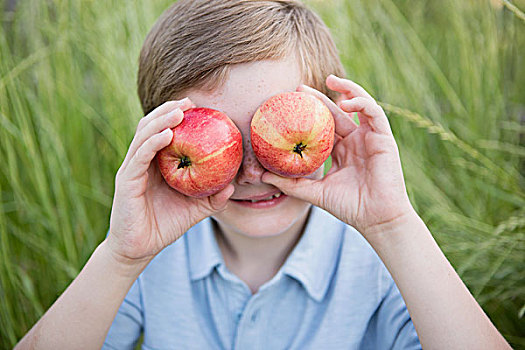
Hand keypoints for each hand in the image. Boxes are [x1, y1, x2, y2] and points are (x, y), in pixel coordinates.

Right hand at [107, 98, 233, 262]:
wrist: (140, 249)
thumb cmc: (165, 225)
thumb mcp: (195, 210)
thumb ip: (212, 198)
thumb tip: (233, 186)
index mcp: (156, 164)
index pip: (164, 132)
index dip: (178, 116)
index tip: (198, 106)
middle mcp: (142, 161)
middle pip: (152, 126)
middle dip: (169, 110)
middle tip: (190, 100)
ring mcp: (132, 169)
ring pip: (144, 135)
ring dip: (161, 120)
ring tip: (179, 110)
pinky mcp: (126, 180)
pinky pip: (139, 156)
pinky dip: (153, 142)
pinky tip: (168, 134)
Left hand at [261, 75, 413, 237]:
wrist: (376, 219)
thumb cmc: (348, 207)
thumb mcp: (313, 192)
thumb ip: (290, 183)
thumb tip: (260, 176)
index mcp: (341, 151)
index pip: (324, 126)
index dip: (309, 113)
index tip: (290, 103)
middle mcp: (355, 141)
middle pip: (337, 112)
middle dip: (320, 97)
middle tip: (299, 87)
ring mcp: (370, 138)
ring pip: (359, 105)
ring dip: (347, 89)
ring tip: (330, 79)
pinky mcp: (384, 138)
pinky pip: (374, 113)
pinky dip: (361, 103)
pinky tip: (345, 102)